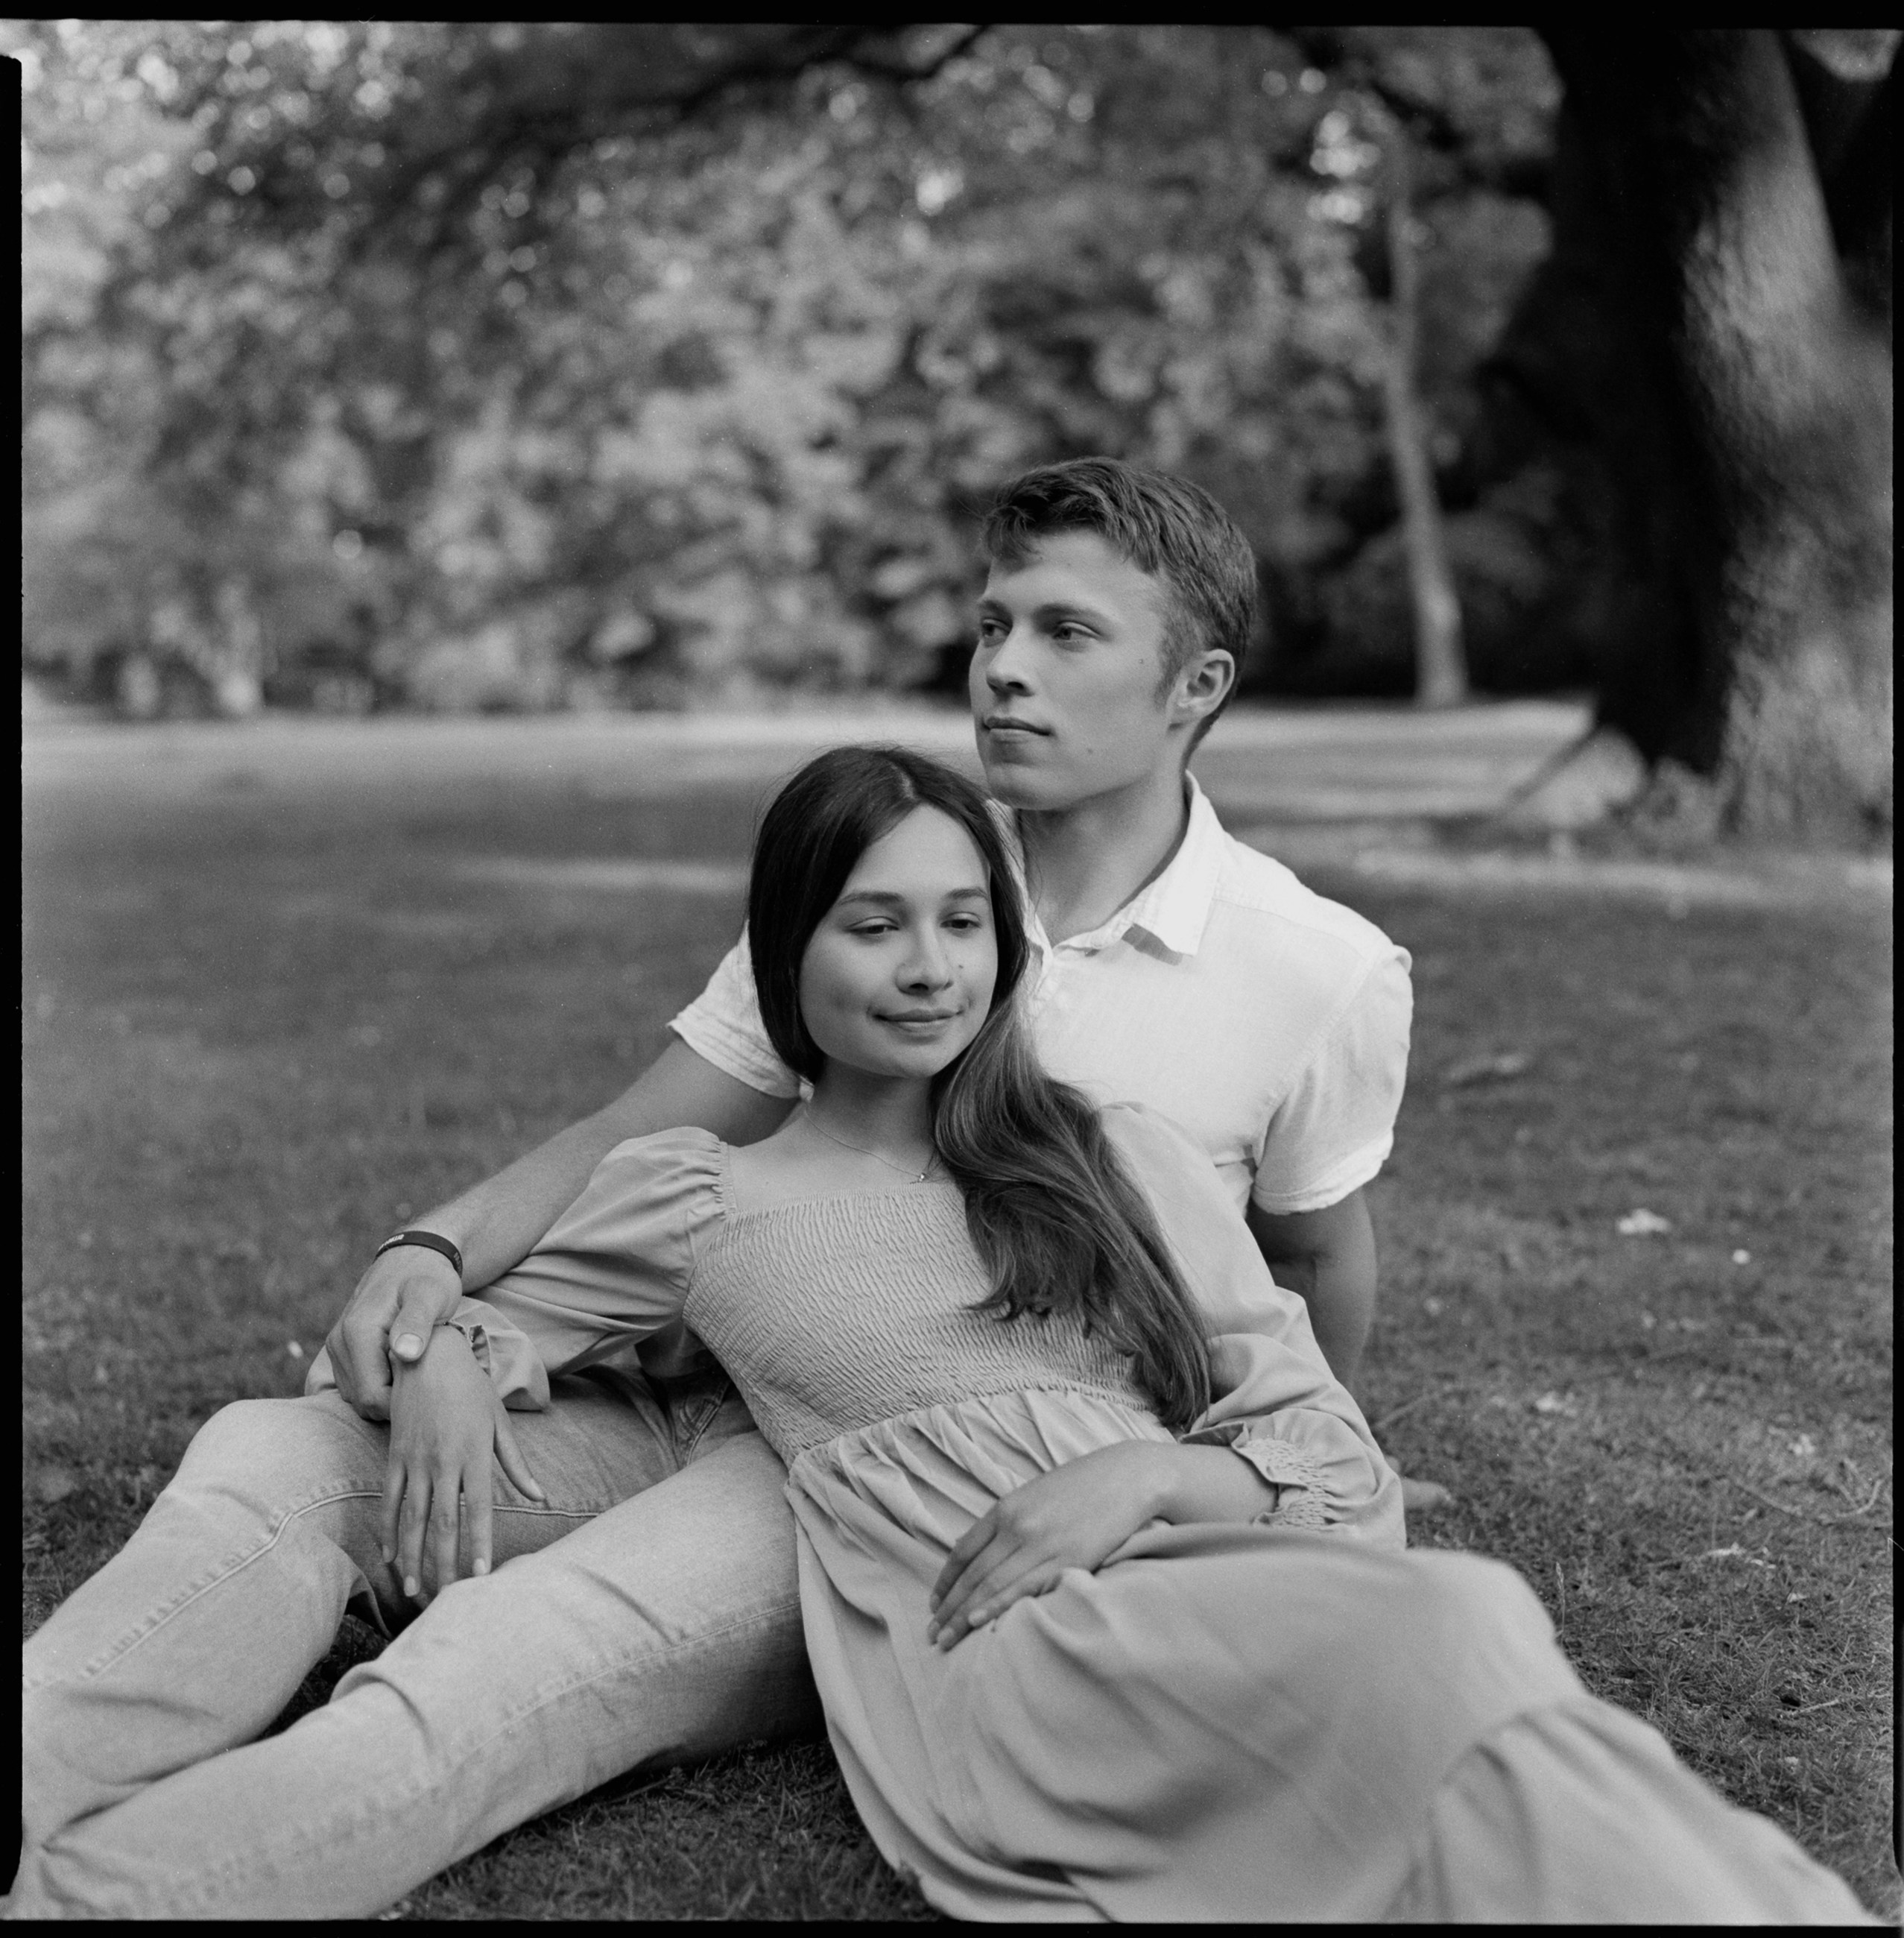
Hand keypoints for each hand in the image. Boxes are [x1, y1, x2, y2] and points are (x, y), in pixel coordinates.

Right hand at [325, 1244, 464, 1421]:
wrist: (413, 1258)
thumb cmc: (429, 1278)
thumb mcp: (432, 1295)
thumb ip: (417, 1322)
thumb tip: (405, 1353)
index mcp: (357, 1333)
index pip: (372, 1397)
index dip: (401, 1403)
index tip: (429, 1387)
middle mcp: (339, 1342)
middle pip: (362, 1401)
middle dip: (394, 1400)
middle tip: (426, 1378)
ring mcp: (337, 1347)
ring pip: (357, 1396)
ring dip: (386, 1392)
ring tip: (415, 1369)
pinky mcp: (341, 1350)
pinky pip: (356, 1385)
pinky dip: (378, 1384)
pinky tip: (402, 1368)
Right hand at [382, 1325, 543, 1602]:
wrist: (428, 1353)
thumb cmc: (471, 1388)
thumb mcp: (499, 1422)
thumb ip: (516, 1464)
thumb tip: (540, 1497)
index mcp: (475, 1453)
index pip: (479, 1509)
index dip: (479, 1543)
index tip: (482, 1575)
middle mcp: (444, 1461)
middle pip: (444, 1523)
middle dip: (445, 1564)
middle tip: (446, 1600)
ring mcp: (416, 1459)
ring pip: (413, 1518)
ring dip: (413, 1557)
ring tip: (414, 1591)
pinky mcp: (394, 1455)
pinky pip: (389, 1499)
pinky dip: (387, 1530)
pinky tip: (390, 1556)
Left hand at [927, 1441, 1172, 1650]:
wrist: (1128, 1476)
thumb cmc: (1082, 1485)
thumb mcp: (1036, 1495)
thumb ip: (1009, 1521)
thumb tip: (982, 1552)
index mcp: (1007, 1508)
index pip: (963, 1551)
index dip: (945, 1582)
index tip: (934, 1604)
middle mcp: (1018, 1526)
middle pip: (973, 1574)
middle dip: (949, 1608)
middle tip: (933, 1634)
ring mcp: (1041, 1544)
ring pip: (992, 1586)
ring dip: (965, 1616)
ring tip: (946, 1639)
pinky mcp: (1068, 1560)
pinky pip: (1025, 1589)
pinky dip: (997, 1607)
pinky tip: (978, 1623)